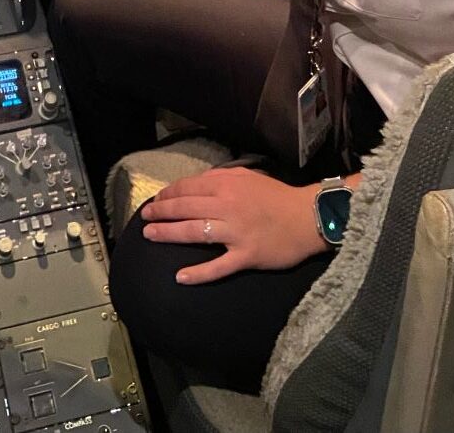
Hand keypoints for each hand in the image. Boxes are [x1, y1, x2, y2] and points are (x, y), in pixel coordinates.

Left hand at [140, 166, 324, 284]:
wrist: (308, 217)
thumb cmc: (276, 196)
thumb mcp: (248, 176)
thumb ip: (221, 177)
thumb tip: (196, 183)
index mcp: (226, 185)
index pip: (188, 188)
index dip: (168, 194)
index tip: (155, 201)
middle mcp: (227, 206)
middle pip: (185, 208)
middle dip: (161, 213)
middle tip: (145, 219)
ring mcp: (236, 233)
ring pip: (194, 232)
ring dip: (169, 234)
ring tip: (150, 236)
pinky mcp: (246, 256)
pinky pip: (218, 266)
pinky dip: (198, 273)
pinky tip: (180, 276)